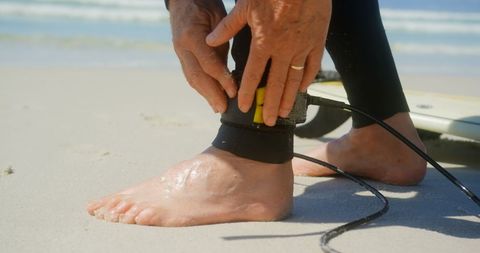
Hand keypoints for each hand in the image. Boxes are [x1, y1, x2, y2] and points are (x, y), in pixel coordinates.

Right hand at [169, 0, 236, 112]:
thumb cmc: (205, 4)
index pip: (208, 63)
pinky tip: (210, 97)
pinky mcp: (181, 55)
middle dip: (211, 95)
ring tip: (218, 107)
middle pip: (197, 76)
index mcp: (192, 36)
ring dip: (205, 95)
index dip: (222, 79)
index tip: (234, 92)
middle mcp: (182, 47)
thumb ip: (223, 40)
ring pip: (192, 78)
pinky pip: (190, 74)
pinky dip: (201, 88)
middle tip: (224, 108)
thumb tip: (233, 66)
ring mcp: (179, 52)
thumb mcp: (218, 17)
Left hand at [206, 0, 330, 124]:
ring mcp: (302, 47)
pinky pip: (312, 66)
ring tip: (283, 113)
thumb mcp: (246, 5)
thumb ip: (228, 26)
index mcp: (263, 42)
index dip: (247, 92)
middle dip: (269, 105)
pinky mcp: (317, 41)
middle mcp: (283, 50)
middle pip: (275, 84)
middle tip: (267, 121)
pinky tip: (303, 90)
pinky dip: (307, 79)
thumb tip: (210, 40)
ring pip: (294, 80)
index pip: (252, 74)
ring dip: (288, 98)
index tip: (243, 106)